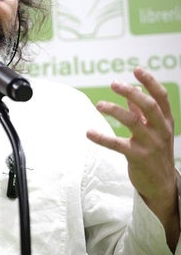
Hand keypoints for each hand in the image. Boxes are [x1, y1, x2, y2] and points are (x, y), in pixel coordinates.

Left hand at [86, 67, 178, 248]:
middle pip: (149, 106)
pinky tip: (88, 133)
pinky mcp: (138, 157)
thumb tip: (134, 91)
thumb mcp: (154, 130)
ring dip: (115, 110)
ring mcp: (151, 144)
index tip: (137, 69)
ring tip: (99, 104)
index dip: (150, 82)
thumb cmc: (156, 153)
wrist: (162, 185)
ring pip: (133, 122)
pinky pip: (117, 145)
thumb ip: (143, 112)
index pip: (161, 97)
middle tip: (114, 83)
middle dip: (132, 92)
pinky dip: (102, 138)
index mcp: (166, 122)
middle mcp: (161, 131)